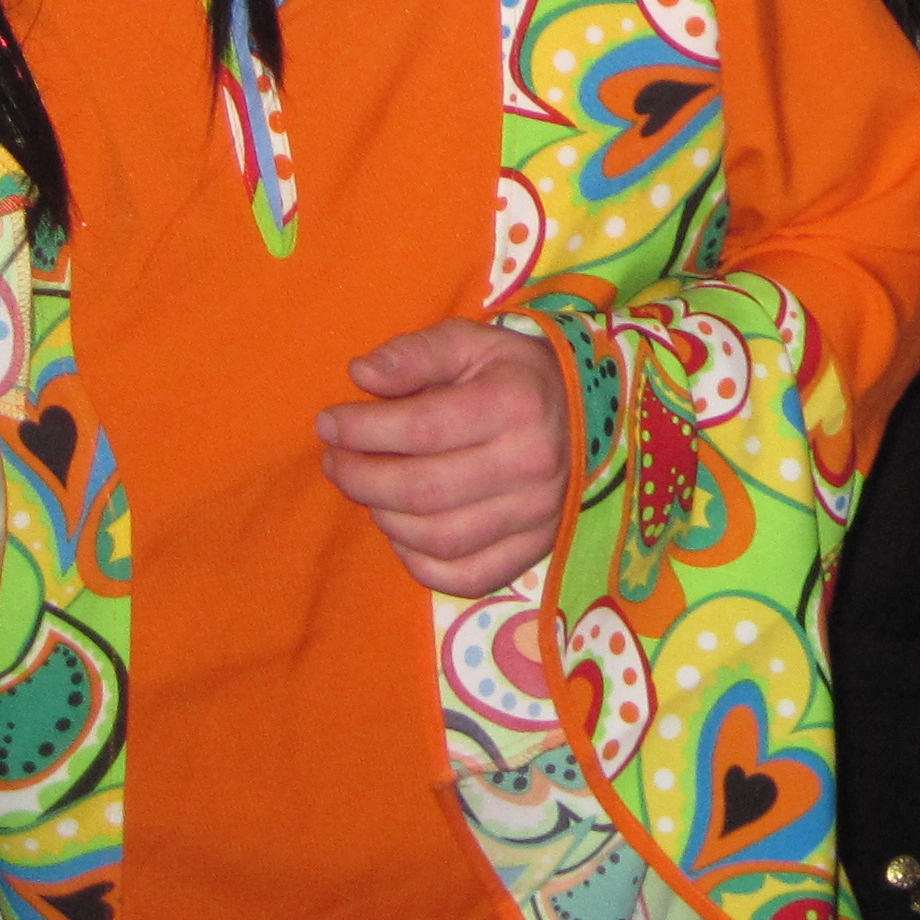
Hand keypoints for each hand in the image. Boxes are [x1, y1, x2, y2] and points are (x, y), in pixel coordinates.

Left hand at [319, 317, 571, 596]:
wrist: (591, 414)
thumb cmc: (516, 375)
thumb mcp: (473, 344)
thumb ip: (417, 353)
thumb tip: (361, 375)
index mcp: (515, 404)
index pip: (420, 428)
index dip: (361, 430)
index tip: (329, 423)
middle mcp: (531, 464)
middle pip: (421, 490)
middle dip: (360, 477)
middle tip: (334, 460)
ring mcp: (538, 515)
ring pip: (437, 538)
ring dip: (384, 517)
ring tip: (368, 489)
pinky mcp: (536, 549)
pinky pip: (463, 575)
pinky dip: (419, 562)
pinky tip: (403, 528)